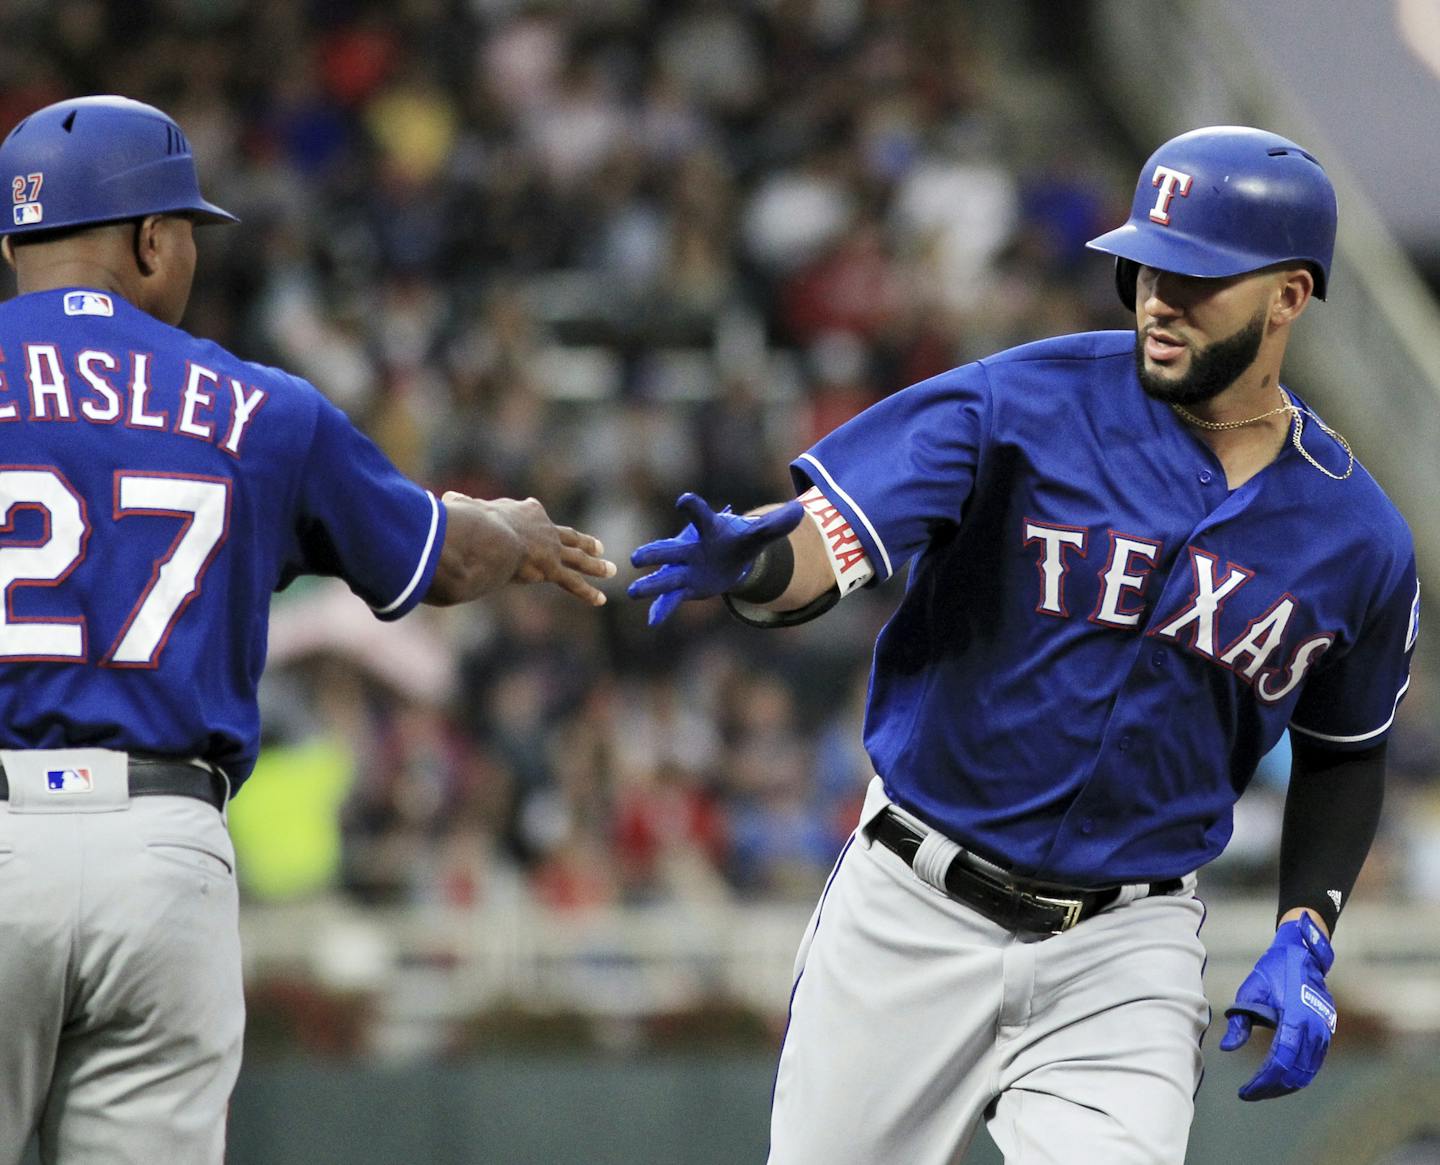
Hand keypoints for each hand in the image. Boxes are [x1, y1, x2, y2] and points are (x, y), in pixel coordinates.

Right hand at [445, 492, 615, 605]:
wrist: (487, 537)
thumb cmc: (470, 523)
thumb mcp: (462, 508)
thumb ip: (458, 505)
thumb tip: (446, 501)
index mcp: (522, 511)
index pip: (533, 511)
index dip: (533, 513)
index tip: (533, 508)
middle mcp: (543, 527)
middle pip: (567, 535)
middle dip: (582, 541)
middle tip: (598, 545)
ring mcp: (551, 548)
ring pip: (578, 557)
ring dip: (595, 565)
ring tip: (611, 569)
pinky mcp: (552, 569)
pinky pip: (573, 583)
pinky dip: (587, 592)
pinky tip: (601, 600)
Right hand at [627, 492, 804, 624]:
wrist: (731, 557)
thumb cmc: (741, 540)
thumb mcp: (760, 535)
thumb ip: (776, 525)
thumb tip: (801, 511)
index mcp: (707, 528)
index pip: (698, 514)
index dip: (692, 506)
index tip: (683, 502)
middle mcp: (690, 548)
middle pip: (670, 549)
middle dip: (654, 553)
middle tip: (636, 557)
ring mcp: (685, 568)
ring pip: (666, 576)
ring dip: (651, 584)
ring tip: (634, 591)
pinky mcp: (685, 586)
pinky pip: (671, 599)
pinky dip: (662, 609)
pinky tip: (652, 621)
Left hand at [1220, 915, 1336, 1100]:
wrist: (1302, 955)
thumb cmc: (1273, 970)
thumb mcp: (1251, 991)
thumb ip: (1240, 1021)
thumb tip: (1226, 1047)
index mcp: (1296, 1017)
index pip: (1280, 1061)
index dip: (1263, 1081)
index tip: (1245, 1091)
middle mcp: (1314, 1029)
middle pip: (1294, 1072)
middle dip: (1272, 1088)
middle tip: (1250, 1094)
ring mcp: (1323, 1032)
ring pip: (1306, 1072)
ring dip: (1285, 1085)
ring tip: (1262, 1090)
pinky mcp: (1325, 1033)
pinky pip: (1313, 1063)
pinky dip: (1297, 1075)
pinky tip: (1279, 1078)